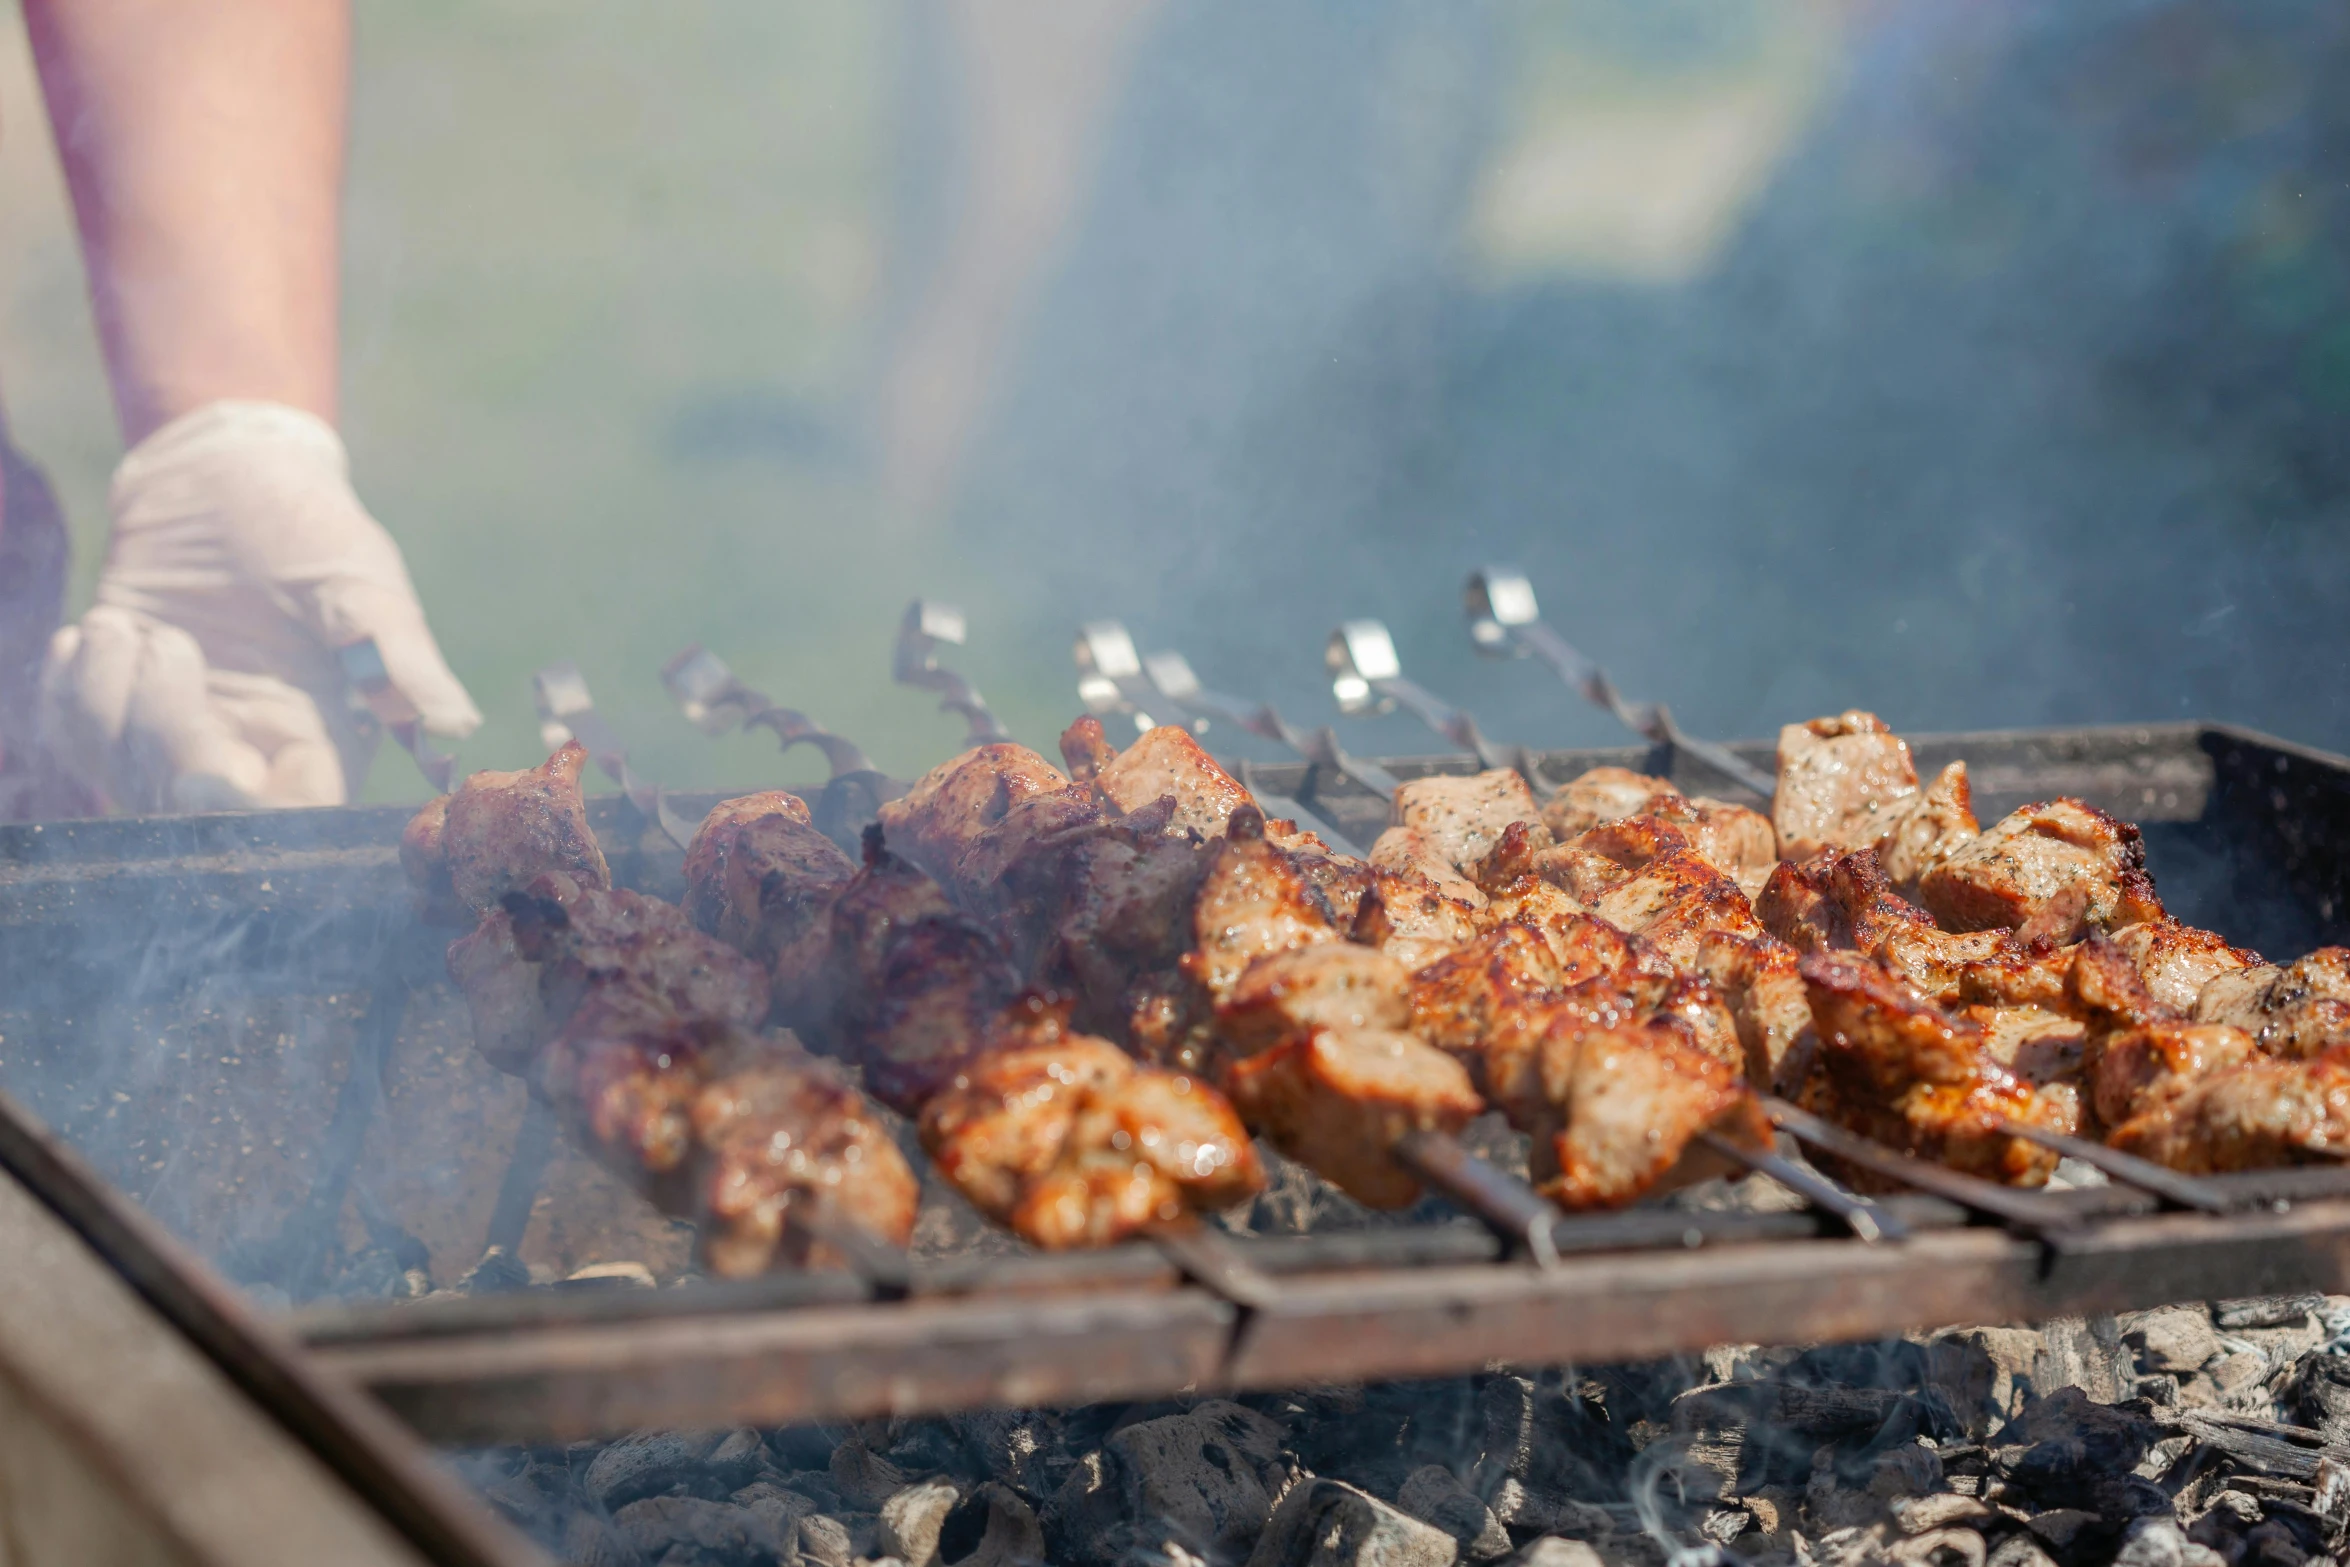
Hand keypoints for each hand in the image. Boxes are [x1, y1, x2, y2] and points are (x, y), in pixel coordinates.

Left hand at [40, 400, 480, 810]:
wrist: (222, 472)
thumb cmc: (307, 524)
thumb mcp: (360, 580)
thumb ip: (396, 656)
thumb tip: (453, 725)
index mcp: (318, 734)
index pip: (288, 817)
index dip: (245, 816)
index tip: (203, 779)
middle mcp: (247, 746)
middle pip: (195, 807)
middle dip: (161, 735)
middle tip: (160, 642)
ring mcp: (178, 728)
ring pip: (122, 775)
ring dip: (105, 699)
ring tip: (124, 623)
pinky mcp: (118, 701)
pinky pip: (72, 739)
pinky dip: (70, 691)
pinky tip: (97, 634)